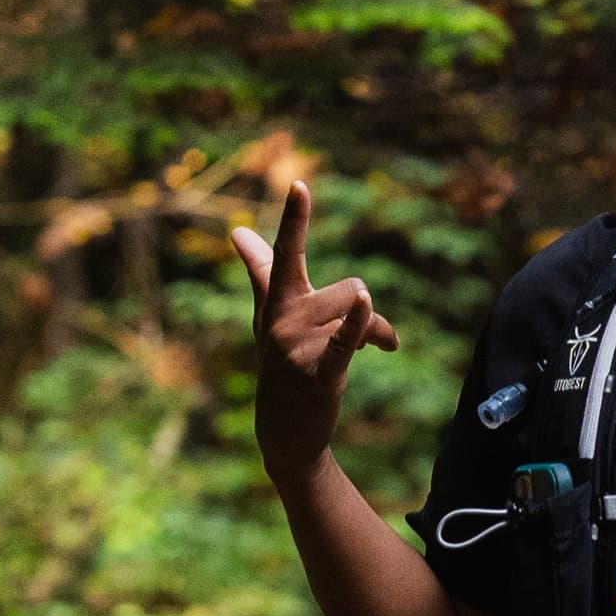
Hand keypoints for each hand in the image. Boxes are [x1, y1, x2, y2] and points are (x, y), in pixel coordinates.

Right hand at [231, 183, 395, 503]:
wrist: (286, 432)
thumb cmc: (280, 366)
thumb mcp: (268, 318)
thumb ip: (261, 272)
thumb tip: (238, 230)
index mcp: (277, 302)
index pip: (285, 253)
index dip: (295, 218)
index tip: (300, 183)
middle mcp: (283, 320)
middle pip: (352, 290)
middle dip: (367, 313)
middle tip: (369, 338)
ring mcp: (298, 347)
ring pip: (359, 313)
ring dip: (376, 332)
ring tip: (373, 351)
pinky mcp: (319, 373)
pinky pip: (345, 339)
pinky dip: (361, 324)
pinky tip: (367, 307)